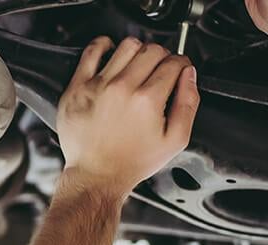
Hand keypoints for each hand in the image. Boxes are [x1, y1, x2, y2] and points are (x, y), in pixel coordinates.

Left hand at [57, 37, 199, 195]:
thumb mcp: (175, 140)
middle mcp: (122, 88)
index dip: (181, 64)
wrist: (96, 176)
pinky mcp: (78, 87)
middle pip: (153, 50)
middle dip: (163, 57)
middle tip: (160, 70)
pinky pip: (92, 51)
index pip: (174, 63)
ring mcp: (98, 85)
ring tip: (138, 65)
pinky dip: (104, 45)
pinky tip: (111, 53)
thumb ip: (188, 103)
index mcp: (147, 100)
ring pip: (127, 46)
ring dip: (139, 51)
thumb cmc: (132, 162)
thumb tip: (189, 75)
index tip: (178, 70)